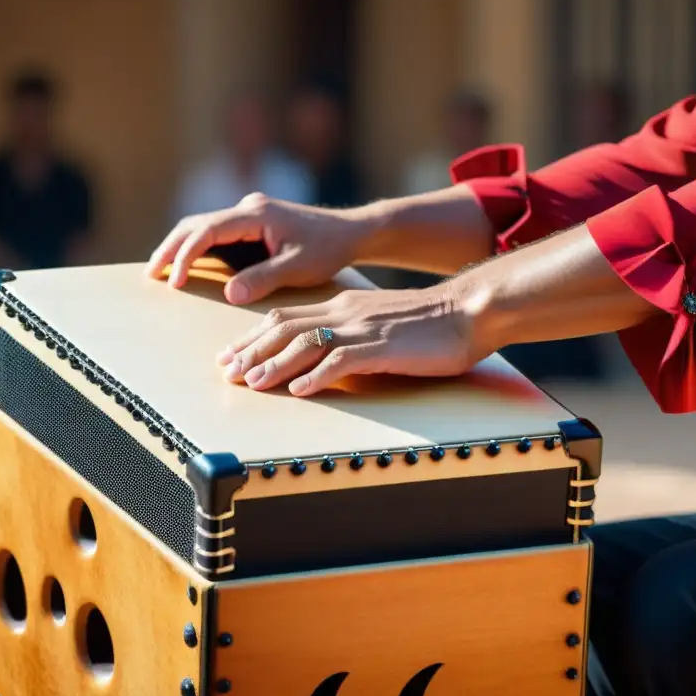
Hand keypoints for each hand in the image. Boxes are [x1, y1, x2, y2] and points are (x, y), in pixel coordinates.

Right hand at [145, 193, 366, 303]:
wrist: (350, 233)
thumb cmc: (328, 249)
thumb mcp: (298, 267)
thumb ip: (264, 279)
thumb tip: (229, 294)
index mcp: (255, 214)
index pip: (208, 230)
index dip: (186, 255)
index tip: (176, 280)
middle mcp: (247, 208)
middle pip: (196, 224)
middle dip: (171, 249)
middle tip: (150, 275)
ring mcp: (248, 213)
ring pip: (203, 226)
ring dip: (180, 247)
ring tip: (159, 272)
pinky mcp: (252, 223)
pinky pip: (217, 233)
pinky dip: (198, 248)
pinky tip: (187, 266)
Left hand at [218, 283, 487, 395]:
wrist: (468, 311)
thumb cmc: (430, 323)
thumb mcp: (380, 324)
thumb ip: (353, 336)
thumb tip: (327, 361)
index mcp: (344, 305)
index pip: (287, 317)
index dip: (254, 336)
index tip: (233, 354)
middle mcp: (345, 312)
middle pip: (284, 327)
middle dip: (251, 349)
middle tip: (227, 371)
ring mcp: (361, 328)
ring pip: (303, 342)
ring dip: (273, 364)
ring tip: (251, 383)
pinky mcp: (381, 347)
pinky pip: (339, 360)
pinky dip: (315, 376)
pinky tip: (298, 390)